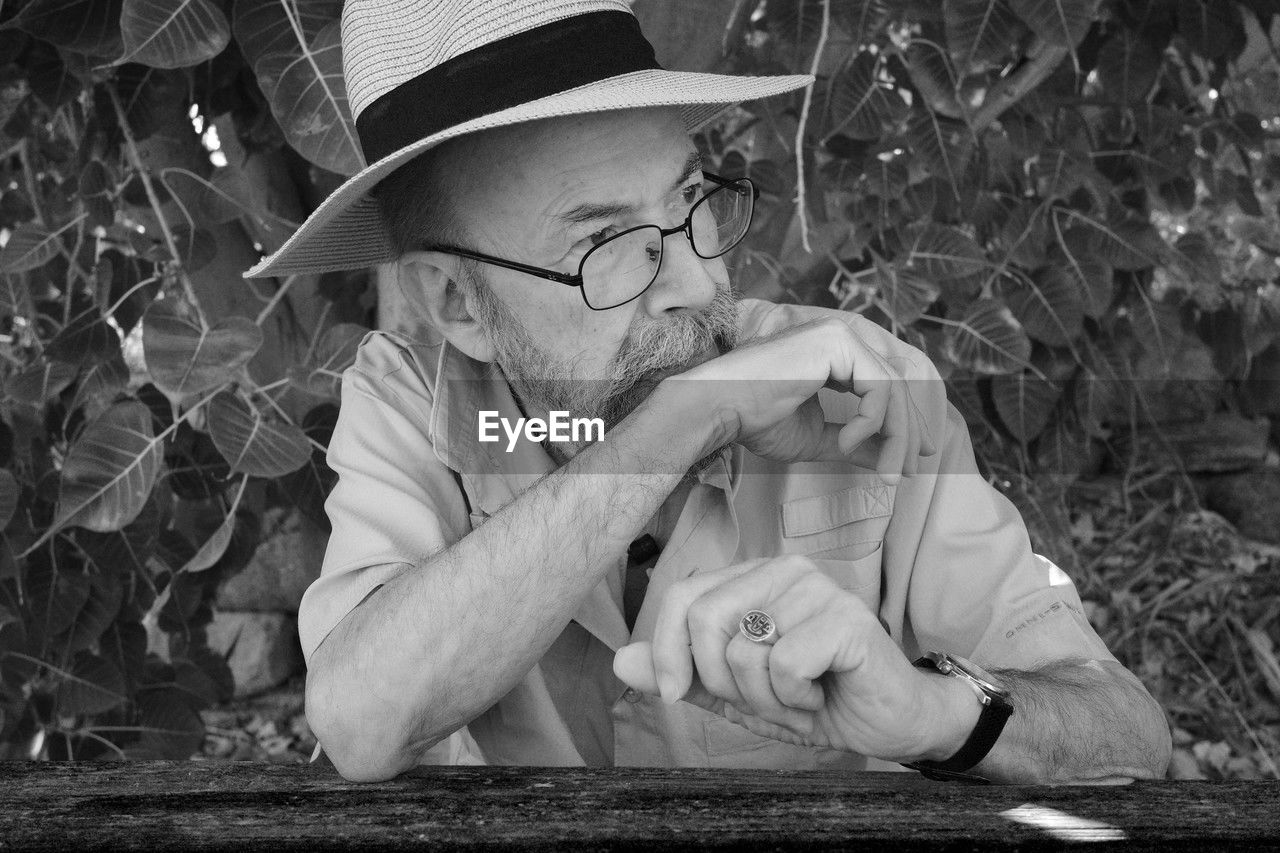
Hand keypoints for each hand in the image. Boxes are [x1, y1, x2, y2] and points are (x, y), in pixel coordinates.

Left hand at [612, 556, 977, 762]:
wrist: (889, 722)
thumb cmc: (814, 699)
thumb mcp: (733, 694)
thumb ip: (681, 673)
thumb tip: (619, 660)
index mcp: (753, 577)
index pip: (683, 596)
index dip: (667, 651)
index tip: (674, 695)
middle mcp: (783, 570)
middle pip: (704, 620)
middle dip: (722, 682)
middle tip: (764, 699)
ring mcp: (817, 589)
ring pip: (742, 651)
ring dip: (764, 699)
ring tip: (799, 697)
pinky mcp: (845, 618)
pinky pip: (782, 666)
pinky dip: (795, 700)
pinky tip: (821, 696)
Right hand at [667, 317, 935, 483]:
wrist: (720, 406)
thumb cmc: (755, 420)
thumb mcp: (817, 439)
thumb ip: (854, 444)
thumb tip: (889, 461)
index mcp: (834, 354)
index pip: (883, 386)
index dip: (902, 423)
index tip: (910, 459)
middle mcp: (841, 338)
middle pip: (895, 386)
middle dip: (907, 433)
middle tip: (912, 469)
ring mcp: (840, 336)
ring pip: (892, 389)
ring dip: (895, 436)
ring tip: (887, 471)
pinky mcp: (837, 343)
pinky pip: (877, 389)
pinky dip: (871, 422)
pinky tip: (848, 443)